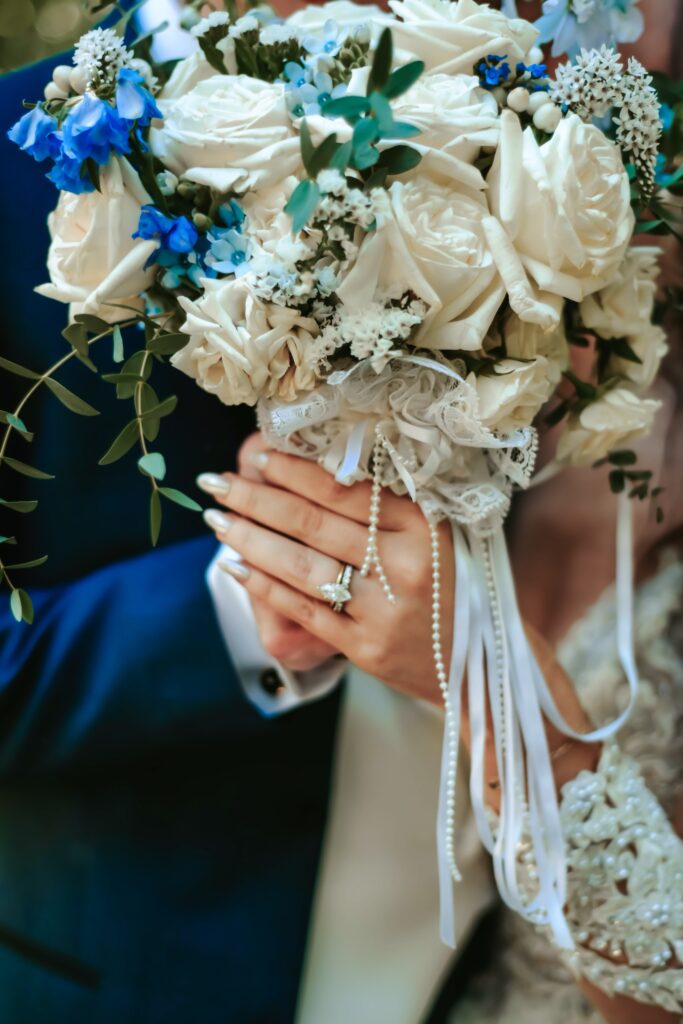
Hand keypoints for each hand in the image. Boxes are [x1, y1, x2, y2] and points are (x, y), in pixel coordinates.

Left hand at [201, 445, 454, 703]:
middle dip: (255, 498)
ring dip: (250, 539)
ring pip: (301, 565)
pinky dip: (264, 587)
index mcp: (423, 525)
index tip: (257, 455)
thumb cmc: (451, 584)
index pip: (342, 489)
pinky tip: (235, 566)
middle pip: (313, 523)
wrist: (479, 660)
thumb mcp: (436, 534)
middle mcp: (404, 564)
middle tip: (216, 481)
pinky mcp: (366, 646)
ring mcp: (384, 608)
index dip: (292, 470)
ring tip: (216, 519)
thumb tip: (318, 466)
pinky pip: (304, 609)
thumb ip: (388, 505)